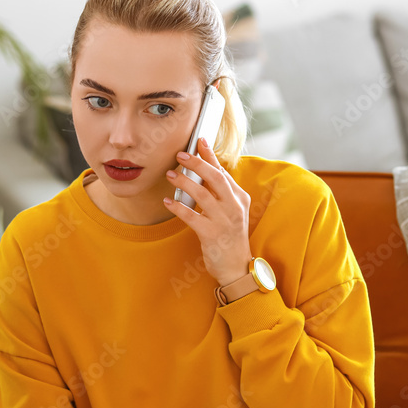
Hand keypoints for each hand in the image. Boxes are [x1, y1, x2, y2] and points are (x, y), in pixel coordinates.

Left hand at [164, 137, 252, 286]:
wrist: (236, 267)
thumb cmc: (230, 238)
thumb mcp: (231, 212)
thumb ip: (221, 193)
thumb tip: (205, 171)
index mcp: (240, 198)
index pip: (223, 172)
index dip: (210, 155)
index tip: (199, 141)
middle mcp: (234, 207)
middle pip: (215, 178)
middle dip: (198, 163)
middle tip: (180, 155)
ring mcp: (224, 220)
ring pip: (203, 195)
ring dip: (185, 183)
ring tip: (171, 175)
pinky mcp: (212, 235)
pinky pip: (191, 217)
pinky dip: (178, 208)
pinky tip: (167, 201)